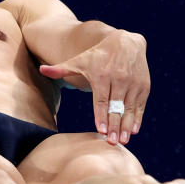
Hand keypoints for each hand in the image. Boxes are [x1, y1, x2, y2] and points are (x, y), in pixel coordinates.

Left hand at [39, 30, 148, 145]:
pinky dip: (137, 118)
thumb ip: (61, 69)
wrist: (126, 42)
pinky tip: (133, 131)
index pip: (102, 99)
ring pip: (129, 108)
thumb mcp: (80, 60)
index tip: (101, 131)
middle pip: (116, 107)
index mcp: (102, 75)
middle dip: (115, 125)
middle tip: (113, 142)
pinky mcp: (143, 86)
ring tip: (123, 141)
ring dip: (127, 125)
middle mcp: (119, 79)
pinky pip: (140, 105)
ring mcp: (133, 83)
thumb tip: (41, 70)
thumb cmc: (98, 55)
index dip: (101, 115)